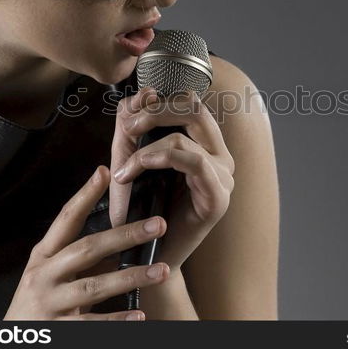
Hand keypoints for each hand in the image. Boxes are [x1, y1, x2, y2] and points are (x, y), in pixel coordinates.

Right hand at [4, 165, 170, 319]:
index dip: (85, 196)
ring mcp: (49, 304)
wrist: (15, 343)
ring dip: (131, 277)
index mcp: (43, 256)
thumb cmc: (41, 303)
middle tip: (158, 224)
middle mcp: (43, 276)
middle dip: (125, 235)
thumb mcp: (52, 274)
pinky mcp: (58, 331)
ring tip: (162, 270)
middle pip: (88, 248)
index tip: (105, 173)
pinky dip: (117, 320)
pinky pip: (93, 324)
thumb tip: (123, 232)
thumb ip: (80, 256)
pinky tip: (139, 315)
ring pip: (95, 286)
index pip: (66, 219)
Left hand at [108, 87, 235, 271]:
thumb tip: (144, 92)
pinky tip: (137, 168)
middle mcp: (220, 156)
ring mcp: (223, 177)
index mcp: (206, 144)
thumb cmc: (139, 208)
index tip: (129, 116)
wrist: (144, 256)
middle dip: (155, 112)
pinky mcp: (218, 198)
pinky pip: (194, 162)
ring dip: (149, 144)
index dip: (158, 100)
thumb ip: (135, 125)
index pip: (190, 102)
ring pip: (189, 135)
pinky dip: (159, 158)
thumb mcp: (131, 157)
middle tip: (128, 129)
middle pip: (195, 107)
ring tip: (124, 165)